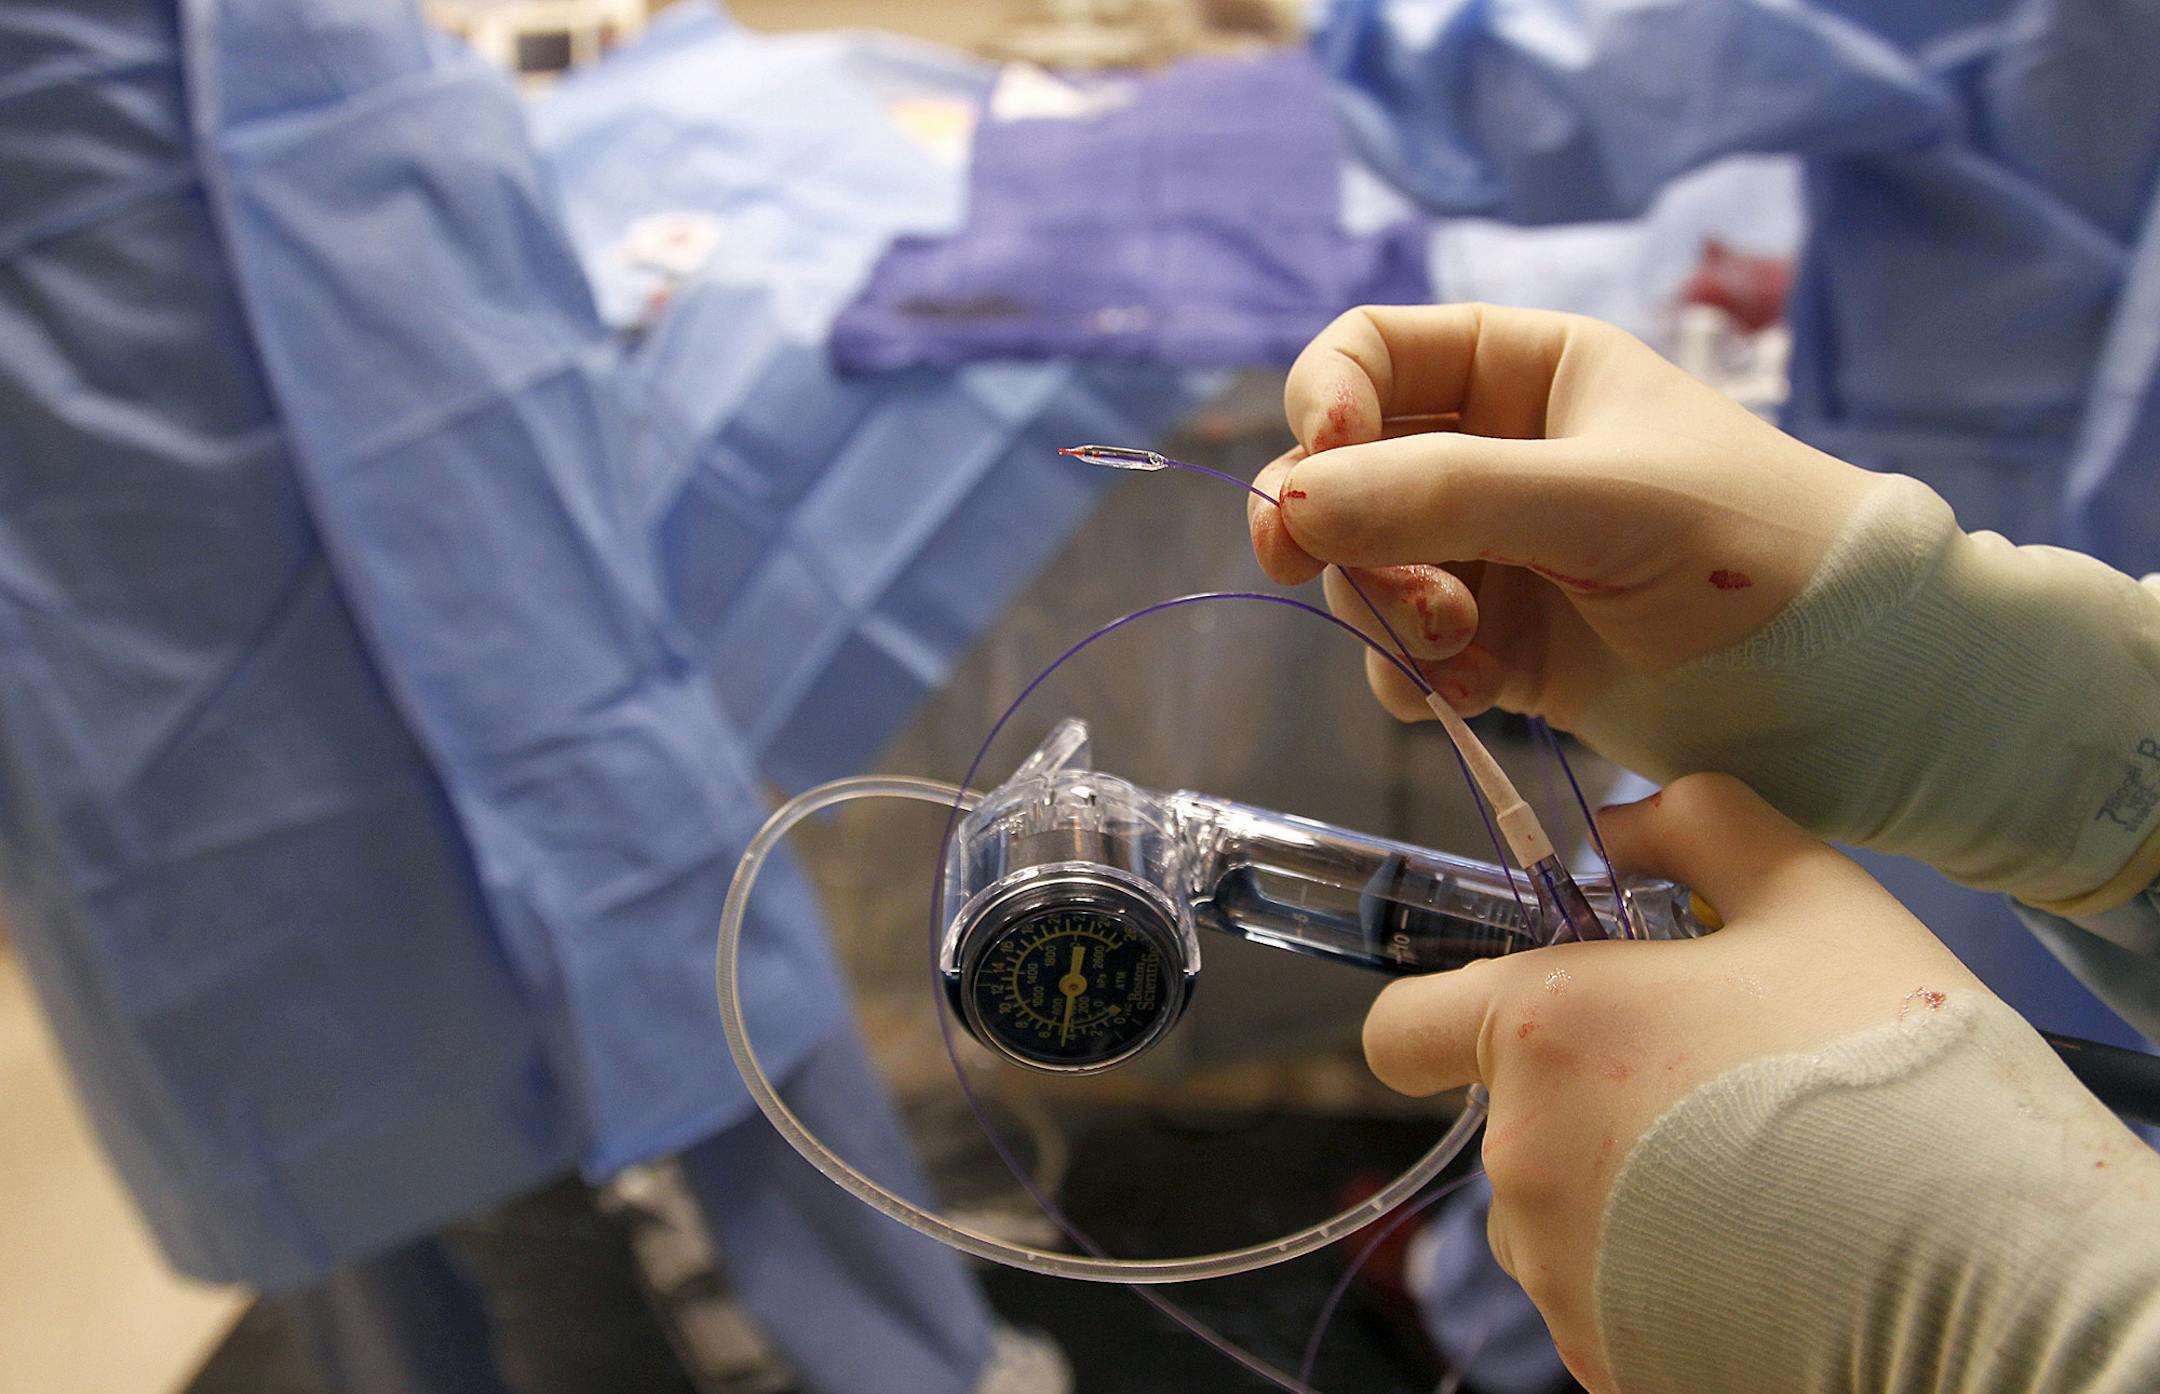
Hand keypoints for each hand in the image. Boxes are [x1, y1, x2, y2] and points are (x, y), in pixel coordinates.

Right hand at [1248, 303, 1877, 726]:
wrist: (1846, 686)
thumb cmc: (1750, 549)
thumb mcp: (1597, 500)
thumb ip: (1441, 494)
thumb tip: (1287, 503)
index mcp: (1527, 371)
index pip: (1371, 354)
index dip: (1325, 404)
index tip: (1320, 468)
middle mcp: (1496, 454)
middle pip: (1345, 472)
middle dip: (1341, 531)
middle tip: (1336, 578)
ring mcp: (1492, 554)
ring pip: (1364, 570)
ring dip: (1387, 614)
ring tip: (1462, 650)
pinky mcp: (1500, 646)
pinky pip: (1404, 654)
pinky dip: (1417, 679)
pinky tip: (1479, 696)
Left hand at [1362, 773, 1984, 1390]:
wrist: (1984, 1264)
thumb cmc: (1888, 1063)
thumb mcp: (1813, 894)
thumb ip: (1699, 826)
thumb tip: (1625, 827)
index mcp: (1542, 1029)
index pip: (1402, 1028)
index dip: (1444, 1018)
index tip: (1525, 1022)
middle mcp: (1520, 1154)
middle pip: (1513, 1118)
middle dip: (1593, 1100)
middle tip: (1718, 1091)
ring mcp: (1558, 1270)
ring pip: (1562, 1213)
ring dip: (1629, 1192)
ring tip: (1759, 1181)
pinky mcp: (1603, 1355)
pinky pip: (1609, 1296)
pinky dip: (1665, 1277)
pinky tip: (1765, 1256)